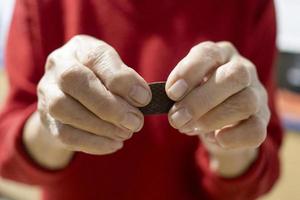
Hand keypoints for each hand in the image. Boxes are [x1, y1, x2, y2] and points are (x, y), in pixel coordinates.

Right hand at [35, 35, 150, 155]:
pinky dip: (93, 142)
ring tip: (126, 133)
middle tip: (135, 122)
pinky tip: (114, 143)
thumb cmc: (102, 78)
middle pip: (74, 80)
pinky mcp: (47, 119)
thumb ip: (126, 80)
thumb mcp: (115, 70)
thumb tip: (141, 98)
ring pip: (64, 109)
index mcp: (81, 48)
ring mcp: (47, 93)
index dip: (121, 79)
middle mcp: (58, 66)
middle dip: (109, 106)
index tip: (144, 98)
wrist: (72, 94)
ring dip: (101, 127)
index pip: (97, 57)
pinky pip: (64, 134)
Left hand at [165, 41, 269, 175]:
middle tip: (176, 118)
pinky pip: (255, 130)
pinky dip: (232, 137)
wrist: (217, 124)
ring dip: (211, 119)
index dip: (189, 72)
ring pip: (245, 102)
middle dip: (200, 101)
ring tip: (188, 128)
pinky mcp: (262, 120)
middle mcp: (243, 69)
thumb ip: (176, 90)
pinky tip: (215, 139)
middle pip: (234, 77)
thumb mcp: (184, 89)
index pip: (209, 53)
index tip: (171, 93)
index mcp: (220, 54)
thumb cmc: (196, 99)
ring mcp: (257, 94)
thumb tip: (166, 96)